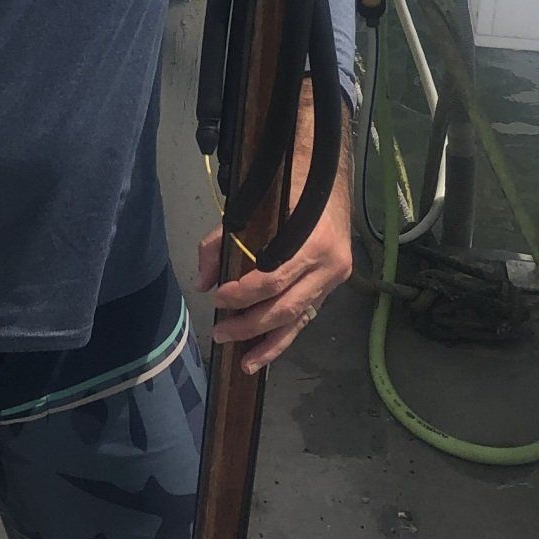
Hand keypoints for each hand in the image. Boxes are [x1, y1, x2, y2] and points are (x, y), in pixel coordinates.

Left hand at [196, 98, 353, 375]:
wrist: (332, 175)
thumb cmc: (289, 186)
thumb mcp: (253, 206)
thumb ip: (221, 243)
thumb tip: (203, 282)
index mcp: (312, 242)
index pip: (272, 279)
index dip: (243, 294)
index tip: (218, 298)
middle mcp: (329, 266)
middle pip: (285, 307)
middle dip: (249, 325)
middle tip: (220, 333)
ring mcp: (334, 279)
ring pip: (299, 320)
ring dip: (268, 343)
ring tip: (243, 363)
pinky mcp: (333, 287)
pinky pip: (306, 317)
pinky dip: (284, 336)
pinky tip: (264, 354)